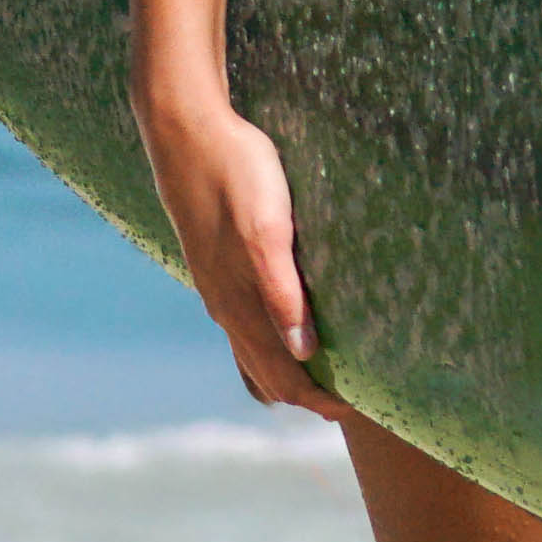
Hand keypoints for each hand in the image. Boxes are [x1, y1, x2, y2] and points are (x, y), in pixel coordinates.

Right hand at [136, 77, 343, 424]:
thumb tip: (304, 355)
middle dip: (306, 396)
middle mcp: (224, 304)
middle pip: (266, 374)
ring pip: (249, 352)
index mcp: (239, 303)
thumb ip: (283, 295)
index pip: (284, 376)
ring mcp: (215, 285)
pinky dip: (264, 348)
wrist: (184, 130)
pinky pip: (240, 325)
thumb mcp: (267, 231)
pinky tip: (277, 334)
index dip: (319, 401)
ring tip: (318, 381)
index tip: (357, 411)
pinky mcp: (213, 263)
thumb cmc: (235, 173)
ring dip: (283, 374)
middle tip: (348, 405)